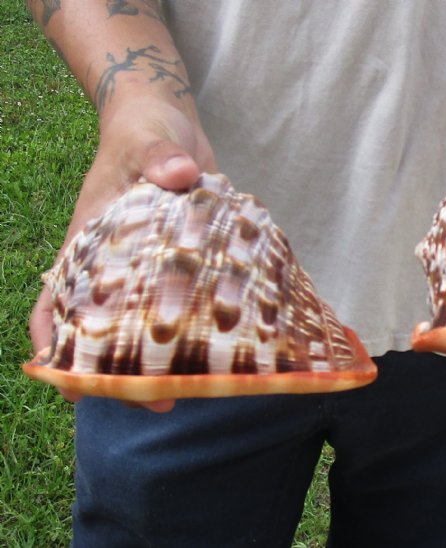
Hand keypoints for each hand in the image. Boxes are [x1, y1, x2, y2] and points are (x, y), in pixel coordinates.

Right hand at [29, 97, 215, 411]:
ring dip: (163, 359)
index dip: (55, 344)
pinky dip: (198, 326)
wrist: (169, 126)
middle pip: (105, 329)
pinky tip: (224, 349)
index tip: (70, 385)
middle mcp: (115, 264)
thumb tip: (178, 173)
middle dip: (121, 372)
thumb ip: (157, 155)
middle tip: (157, 401)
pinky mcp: (183, 263)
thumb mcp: (147, 139)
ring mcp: (150, 268)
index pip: (57, 299)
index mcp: (89, 242)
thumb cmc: (144, 132)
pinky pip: (186, 302)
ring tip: (192, 388)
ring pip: (147, 324)